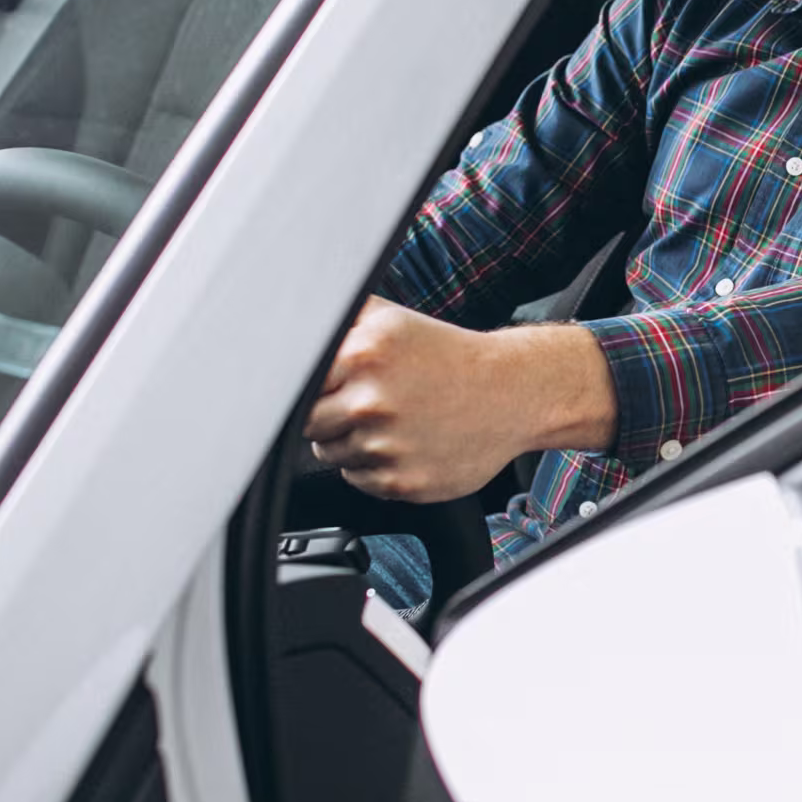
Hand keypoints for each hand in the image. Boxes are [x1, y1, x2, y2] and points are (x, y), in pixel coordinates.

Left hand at [304, 299, 616, 502]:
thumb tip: (288, 320)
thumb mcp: (392, 321)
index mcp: (364, 355)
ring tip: (392, 420)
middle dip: (329, 414)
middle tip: (367, 401)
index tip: (330, 385)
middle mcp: (372, 402)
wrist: (513, 393)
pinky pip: (358, 479)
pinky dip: (374, 465)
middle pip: (309, 424)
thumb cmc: (448, 357)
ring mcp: (386, 446)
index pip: (296, 385)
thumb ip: (337, 319)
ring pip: (331, 453)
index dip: (311, 386)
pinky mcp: (400, 482)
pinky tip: (405, 442)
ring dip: (351, 440)